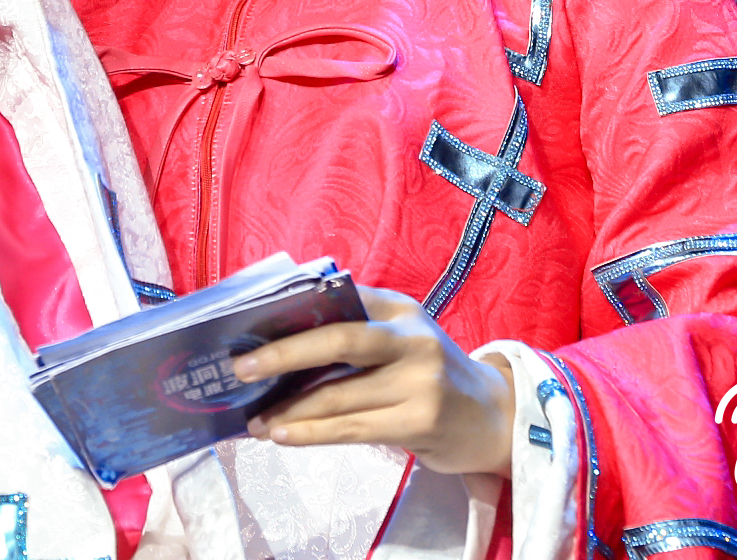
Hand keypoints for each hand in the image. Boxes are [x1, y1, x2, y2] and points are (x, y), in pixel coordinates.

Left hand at [236, 288, 514, 476]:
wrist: (494, 417)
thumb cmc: (431, 374)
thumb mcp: (404, 337)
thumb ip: (359, 326)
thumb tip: (283, 334)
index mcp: (400, 309)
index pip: (340, 300)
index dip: (294, 312)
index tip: (250, 326)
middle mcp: (412, 340)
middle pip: (339, 339)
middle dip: (284, 354)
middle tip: (242, 369)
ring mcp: (419, 382)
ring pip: (339, 394)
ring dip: (290, 409)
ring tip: (255, 420)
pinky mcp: (418, 422)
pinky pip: (351, 428)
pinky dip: (312, 433)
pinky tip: (284, 435)